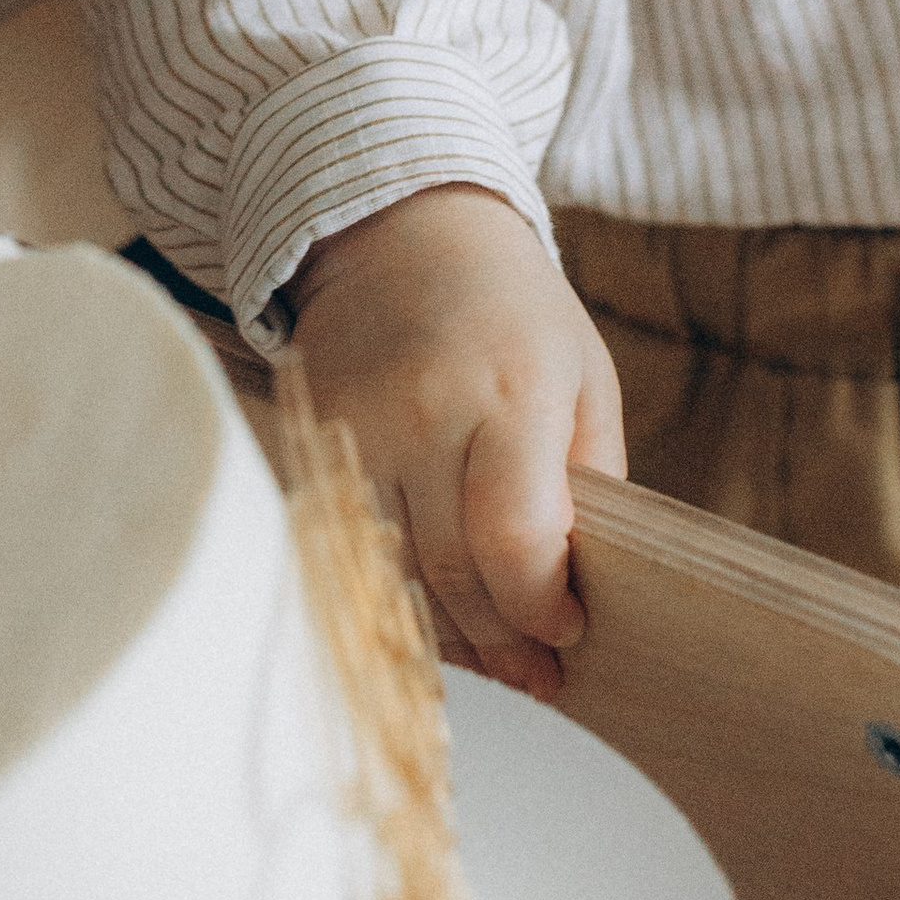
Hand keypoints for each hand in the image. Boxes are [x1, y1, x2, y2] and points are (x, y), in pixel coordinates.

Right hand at [288, 188, 621, 699]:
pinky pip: (349, 547)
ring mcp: (355, 426)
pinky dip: (393, 592)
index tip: (567, 628)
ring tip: (494, 653)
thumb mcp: (584, 378)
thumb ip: (590, 482)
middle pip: (451, 572)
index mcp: (511, 389)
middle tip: (539, 668)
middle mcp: (423, 409)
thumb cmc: (513, 310)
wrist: (401, 230)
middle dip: (502, 638)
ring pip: (393, 573)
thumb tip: (579, 590)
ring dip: (447, 631)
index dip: (540, 606)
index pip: (514, 537)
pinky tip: (435, 610)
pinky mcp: (309, 439)